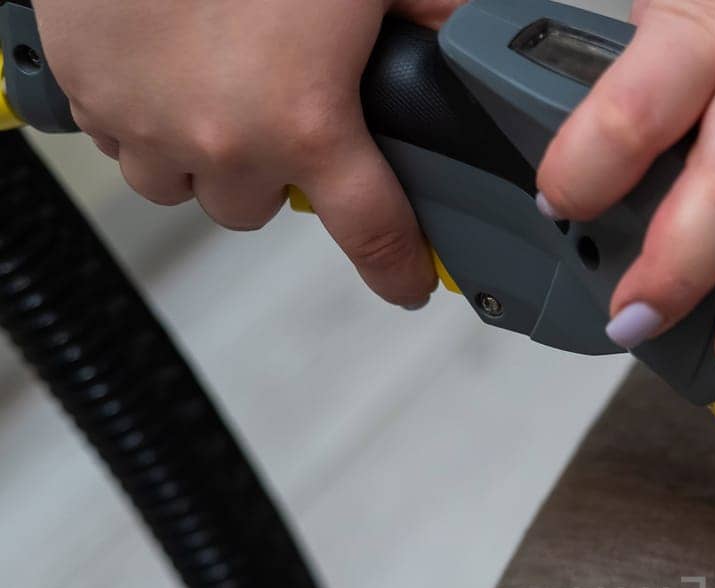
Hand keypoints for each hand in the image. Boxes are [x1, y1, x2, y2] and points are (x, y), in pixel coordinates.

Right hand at [33, 0, 464, 306]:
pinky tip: (161, 64)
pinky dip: (140, 115)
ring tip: (216, 90)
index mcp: (307, 121)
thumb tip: (477, 35)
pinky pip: (117, 139)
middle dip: (274, 172)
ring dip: (204, 154)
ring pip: (182, 185)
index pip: (372, 235)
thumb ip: (429, 12)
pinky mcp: (84, 90)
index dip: (398, 268)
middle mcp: (224, 141)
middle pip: (256, 209)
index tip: (408, 282)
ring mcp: (145, 123)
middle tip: (280, 110)